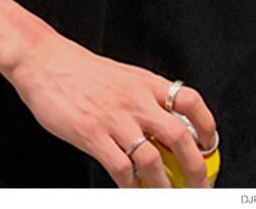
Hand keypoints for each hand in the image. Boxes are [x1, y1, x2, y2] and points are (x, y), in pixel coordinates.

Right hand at [6, 33, 217, 187]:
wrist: (45, 60)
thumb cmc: (81, 70)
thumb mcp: (123, 76)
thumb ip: (144, 97)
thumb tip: (165, 123)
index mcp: (146, 83)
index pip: (190, 101)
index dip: (206, 125)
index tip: (210, 144)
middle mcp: (136, 100)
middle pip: (179, 136)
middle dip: (195, 167)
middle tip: (199, 184)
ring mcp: (114, 118)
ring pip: (152, 159)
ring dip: (164, 186)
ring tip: (167, 197)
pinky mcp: (91, 134)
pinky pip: (121, 168)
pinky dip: (130, 186)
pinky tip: (131, 190)